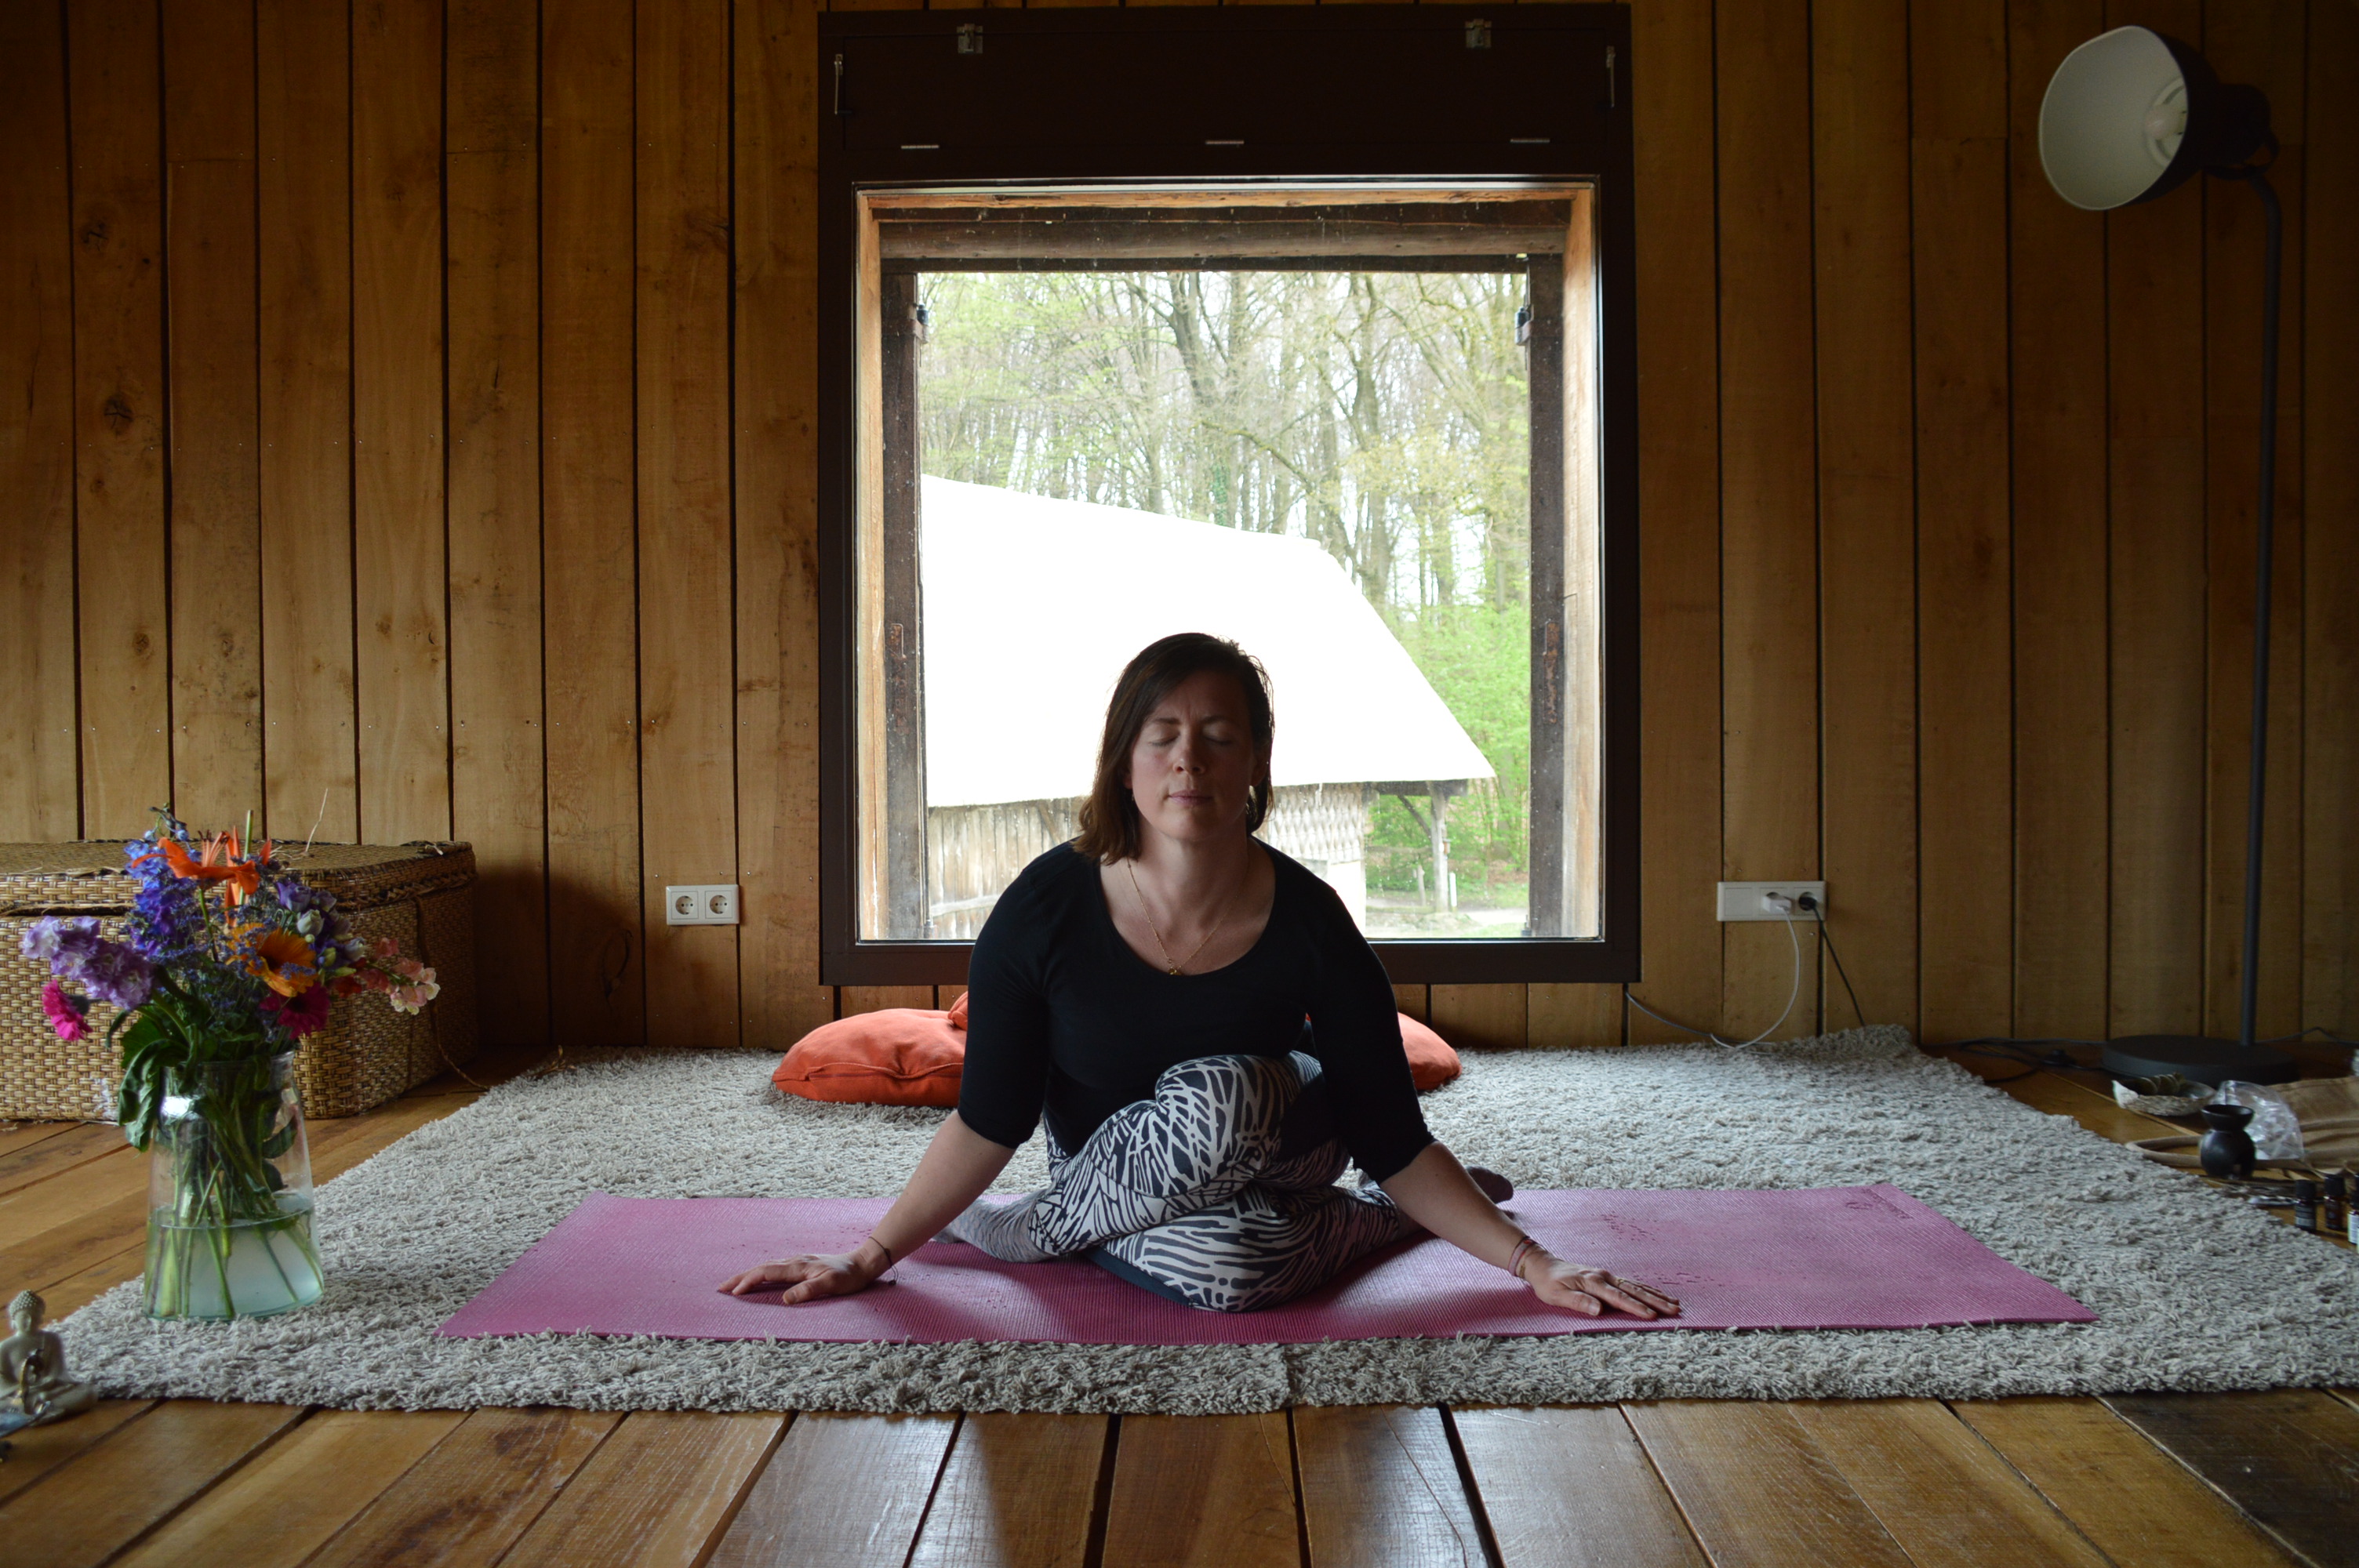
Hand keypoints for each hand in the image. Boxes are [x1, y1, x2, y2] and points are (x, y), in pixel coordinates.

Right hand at [718, 1250, 878, 1304]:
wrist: (861, 1263)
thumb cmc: (848, 1276)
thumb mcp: (832, 1285)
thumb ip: (809, 1290)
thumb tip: (786, 1299)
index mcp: (798, 1266)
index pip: (767, 1273)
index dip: (749, 1281)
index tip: (735, 1292)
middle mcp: (795, 1262)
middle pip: (761, 1268)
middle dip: (740, 1277)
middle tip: (721, 1288)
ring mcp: (797, 1262)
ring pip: (766, 1267)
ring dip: (748, 1275)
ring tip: (733, 1285)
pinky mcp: (800, 1265)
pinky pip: (774, 1269)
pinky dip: (760, 1274)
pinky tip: (756, 1279)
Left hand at [1520, 1250, 1680, 1319]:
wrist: (1543, 1265)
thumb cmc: (1549, 1284)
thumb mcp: (1556, 1295)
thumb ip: (1578, 1302)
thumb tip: (1598, 1310)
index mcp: (1593, 1282)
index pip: (1618, 1298)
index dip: (1635, 1308)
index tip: (1652, 1316)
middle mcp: (1604, 1277)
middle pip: (1634, 1290)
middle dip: (1656, 1301)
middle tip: (1675, 1309)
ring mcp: (1607, 1276)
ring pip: (1636, 1286)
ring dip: (1656, 1295)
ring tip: (1675, 1303)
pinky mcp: (1608, 1278)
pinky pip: (1631, 1284)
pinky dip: (1646, 1289)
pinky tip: (1657, 1295)